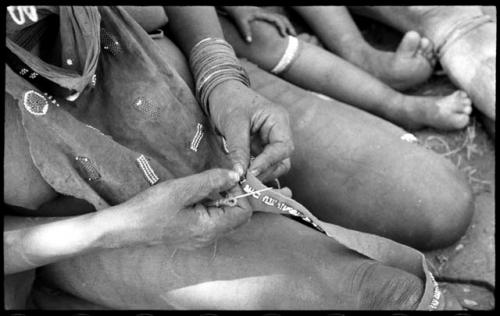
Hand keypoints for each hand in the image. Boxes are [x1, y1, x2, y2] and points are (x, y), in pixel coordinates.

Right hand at [102, 168, 251, 249]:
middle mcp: (209, 237)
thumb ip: (211, 181)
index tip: (226, 178)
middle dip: (232, 195)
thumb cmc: (151, 208)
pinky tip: (194, 195)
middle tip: (215, 179)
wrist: (123, 227)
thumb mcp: (183, 189)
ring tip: (202, 185)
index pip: (244, 212)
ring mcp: (199, 238)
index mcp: (210, 228)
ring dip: (220, 198)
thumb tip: (236, 174)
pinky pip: (210, 219)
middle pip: (236, 216)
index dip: (240, 192)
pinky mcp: (190, 235)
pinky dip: (209, 205)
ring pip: (223, 217)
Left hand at [208, 81, 293, 182]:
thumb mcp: (233, 124)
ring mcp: (271, 141)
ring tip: (242, 180)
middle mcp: (279, 132)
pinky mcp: (261, 148)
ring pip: (274, 165)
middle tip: (245, 180)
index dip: (269, 162)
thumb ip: (238, 149)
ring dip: (260, 174)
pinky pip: (263, 165)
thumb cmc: (229, 101)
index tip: (251, 172)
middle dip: (265, 171)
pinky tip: (242, 176)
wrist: (220, 92)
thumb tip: (240, 173)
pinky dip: (254, 172)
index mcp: (278, 120)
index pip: (283, 147)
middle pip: (282, 160)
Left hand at [223, 6, 295, 42]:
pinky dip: (283, 26)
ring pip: (281, 18)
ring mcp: (267, 15)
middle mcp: (267, 14)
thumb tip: (249, 42)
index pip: (276, 19)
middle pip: (282, 18)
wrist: (236, 7)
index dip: (282, 27)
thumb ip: (245, 31)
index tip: (284, 35)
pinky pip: (277, 20)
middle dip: (289, 27)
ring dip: (288, 26)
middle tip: (294, 37)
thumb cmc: (238, 14)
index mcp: (262, 14)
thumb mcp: (240, 22)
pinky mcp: (265, 17)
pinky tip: (284, 33)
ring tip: (292, 36)